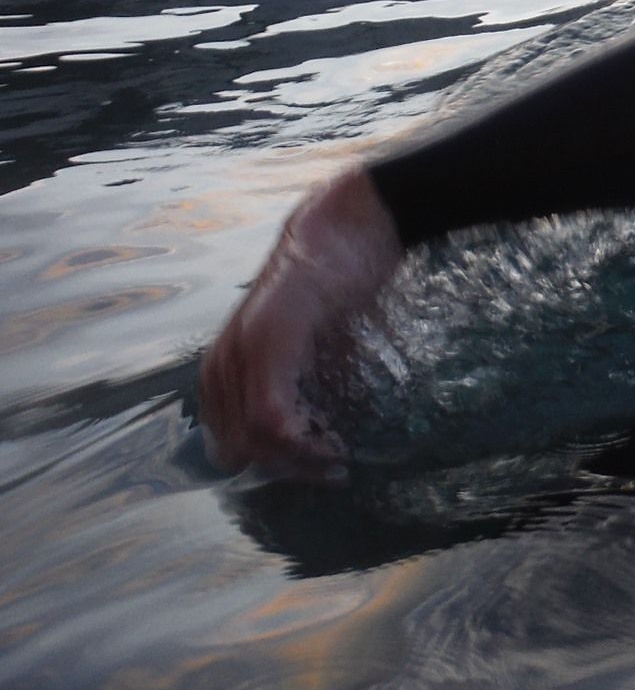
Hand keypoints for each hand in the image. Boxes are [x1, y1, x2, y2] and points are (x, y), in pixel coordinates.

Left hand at [198, 166, 403, 481]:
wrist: (355, 219)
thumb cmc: (340, 272)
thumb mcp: (312, 335)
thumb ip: (301, 373)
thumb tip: (313, 425)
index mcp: (227, 357)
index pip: (227, 436)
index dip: (268, 461)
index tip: (312, 463)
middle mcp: (224, 357)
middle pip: (235, 446)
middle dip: (284, 469)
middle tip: (328, 470)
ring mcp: (245, 348)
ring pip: (251, 439)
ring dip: (295, 462)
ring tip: (334, 460)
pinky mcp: (272, 342)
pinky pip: (270, 417)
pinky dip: (299, 443)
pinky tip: (328, 443)